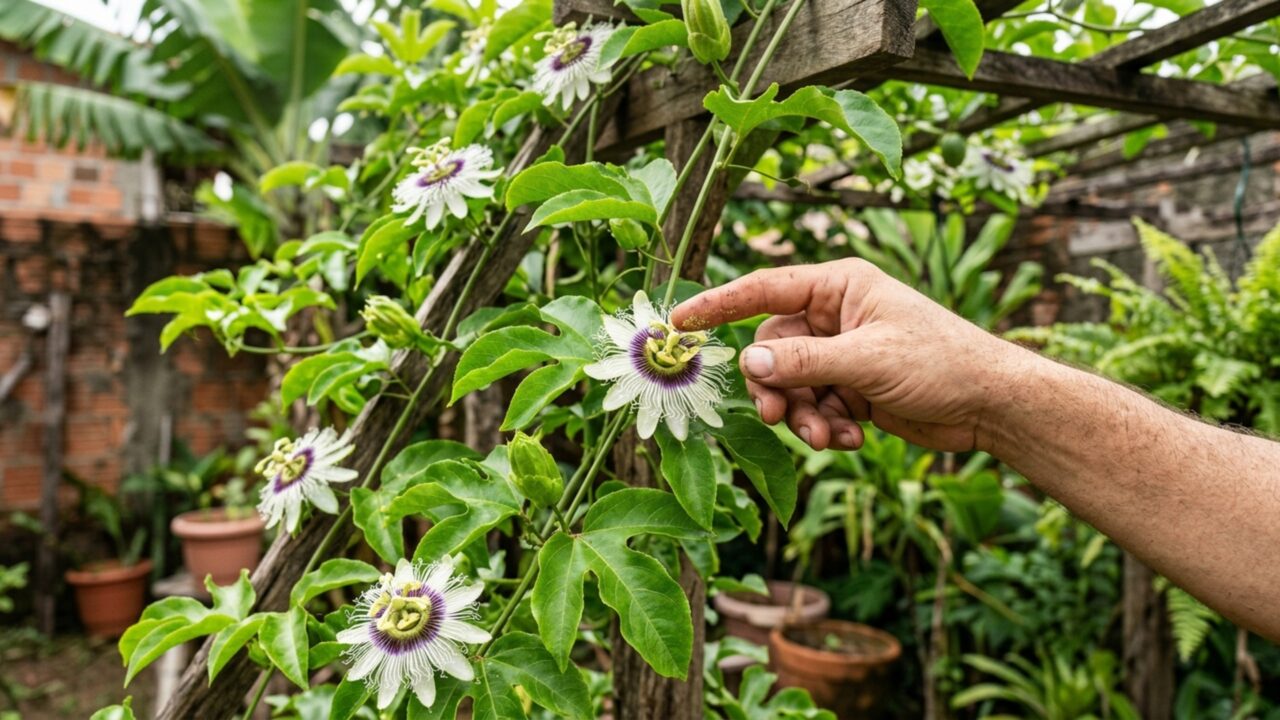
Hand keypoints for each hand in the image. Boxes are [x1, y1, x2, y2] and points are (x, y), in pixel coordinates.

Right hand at [672, 259, 1024, 452]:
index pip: (763, 289)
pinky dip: (827, 426)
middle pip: (773, 349)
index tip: (679, 322)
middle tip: (777, 416)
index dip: (719, 305)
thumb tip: (749, 361)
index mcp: (838, 286)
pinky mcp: (851, 388)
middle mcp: (835, 316)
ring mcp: (841, 353)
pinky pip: (814, 406)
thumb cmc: (942, 362)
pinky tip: (856, 437)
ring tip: (829, 437)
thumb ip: (803, 361)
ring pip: (790, 385)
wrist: (991, 405)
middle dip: (777, 388)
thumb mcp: (867, 360)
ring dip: (802, 416)